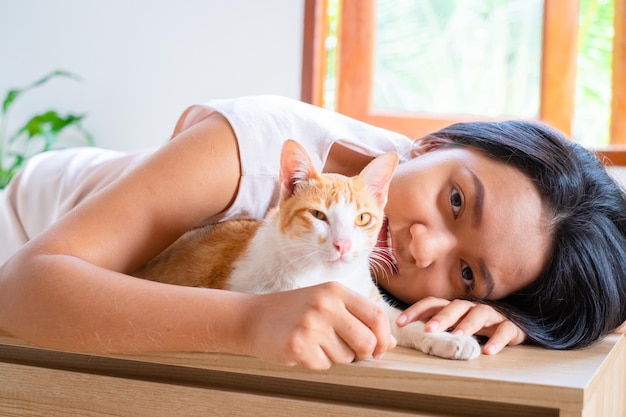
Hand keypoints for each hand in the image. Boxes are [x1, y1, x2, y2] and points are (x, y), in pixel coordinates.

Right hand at [243, 282, 396, 369]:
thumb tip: (392, 343)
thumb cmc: (297, 311)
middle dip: (363, 353)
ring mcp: (310, 324)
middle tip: (348, 350)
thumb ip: (360, 318)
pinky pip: (324, 366)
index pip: (377, 316)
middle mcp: (325, 304)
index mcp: (336, 290)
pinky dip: (316, 362)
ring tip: (317, 342)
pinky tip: (303, 348)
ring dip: (336, 357)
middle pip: (367, 342)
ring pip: (347, 357)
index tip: (380, 348)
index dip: (384, 337)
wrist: (253, 317)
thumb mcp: (329, 304)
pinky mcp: (297, 345)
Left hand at [395, 296, 525, 354]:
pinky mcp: (509, 327)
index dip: (415, 311)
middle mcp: (471, 308)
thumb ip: (435, 329)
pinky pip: (504, 331)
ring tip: (458, 336)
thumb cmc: (477, 328)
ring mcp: (491, 315)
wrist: (512, 327)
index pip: (433, 304)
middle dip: (442, 317)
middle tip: (429, 329)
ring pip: (479, 314)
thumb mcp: (454, 327)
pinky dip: (497, 340)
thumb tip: (404, 336)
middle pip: (456, 307)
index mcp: (454, 308)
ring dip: (468, 324)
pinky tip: (488, 351)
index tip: (399, 323)